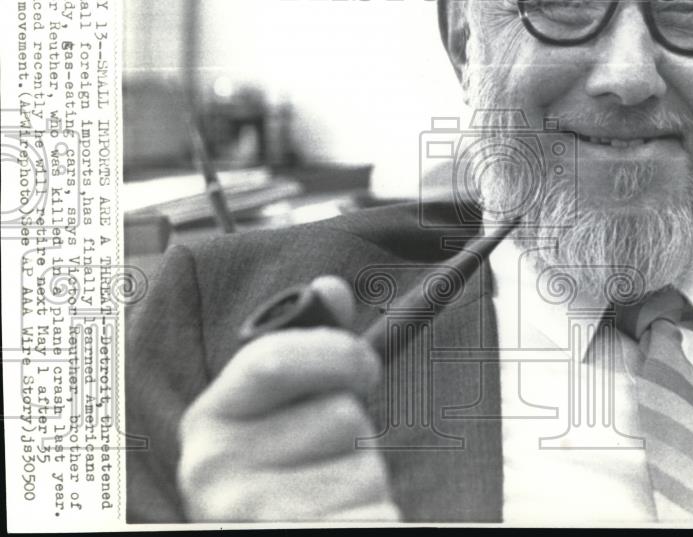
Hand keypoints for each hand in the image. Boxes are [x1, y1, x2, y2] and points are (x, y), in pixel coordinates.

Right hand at [177, 276, 398, 521]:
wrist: (256, 536)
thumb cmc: (273, 473)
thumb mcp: (271, 408)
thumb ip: (305, 346)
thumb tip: (332, 287)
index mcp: (209, 420)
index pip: (275, 360)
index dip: (338, 353)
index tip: (364, 366)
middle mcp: (217, 472)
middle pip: (341, 416)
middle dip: (353, 431)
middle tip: (325, 454)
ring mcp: (254, 518)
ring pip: (366, 467)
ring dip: (364, 477)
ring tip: (327, 493)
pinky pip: (378, 513)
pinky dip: (375, 515)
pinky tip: (341, 518)